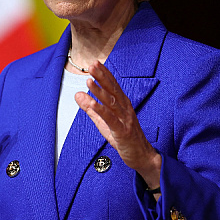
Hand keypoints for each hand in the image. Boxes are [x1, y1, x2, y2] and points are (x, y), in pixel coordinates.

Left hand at [74, 62, 160, 190]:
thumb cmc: (124, 138)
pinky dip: (101, 111)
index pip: (113, 86)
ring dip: (100, 91)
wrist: (142, 156)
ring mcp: (125, 120)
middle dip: (102, 77)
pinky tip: (92, 103)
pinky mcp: (123, 132)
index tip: (95, 63)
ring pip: (111, 103)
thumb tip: (77, 95)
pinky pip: (111, 119)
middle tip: (92, 66)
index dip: (104, 74)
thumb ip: (91, 108)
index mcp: (122, 105)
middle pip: (113, 90)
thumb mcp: (104, 122)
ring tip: (89, 81)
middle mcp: (125, 109)